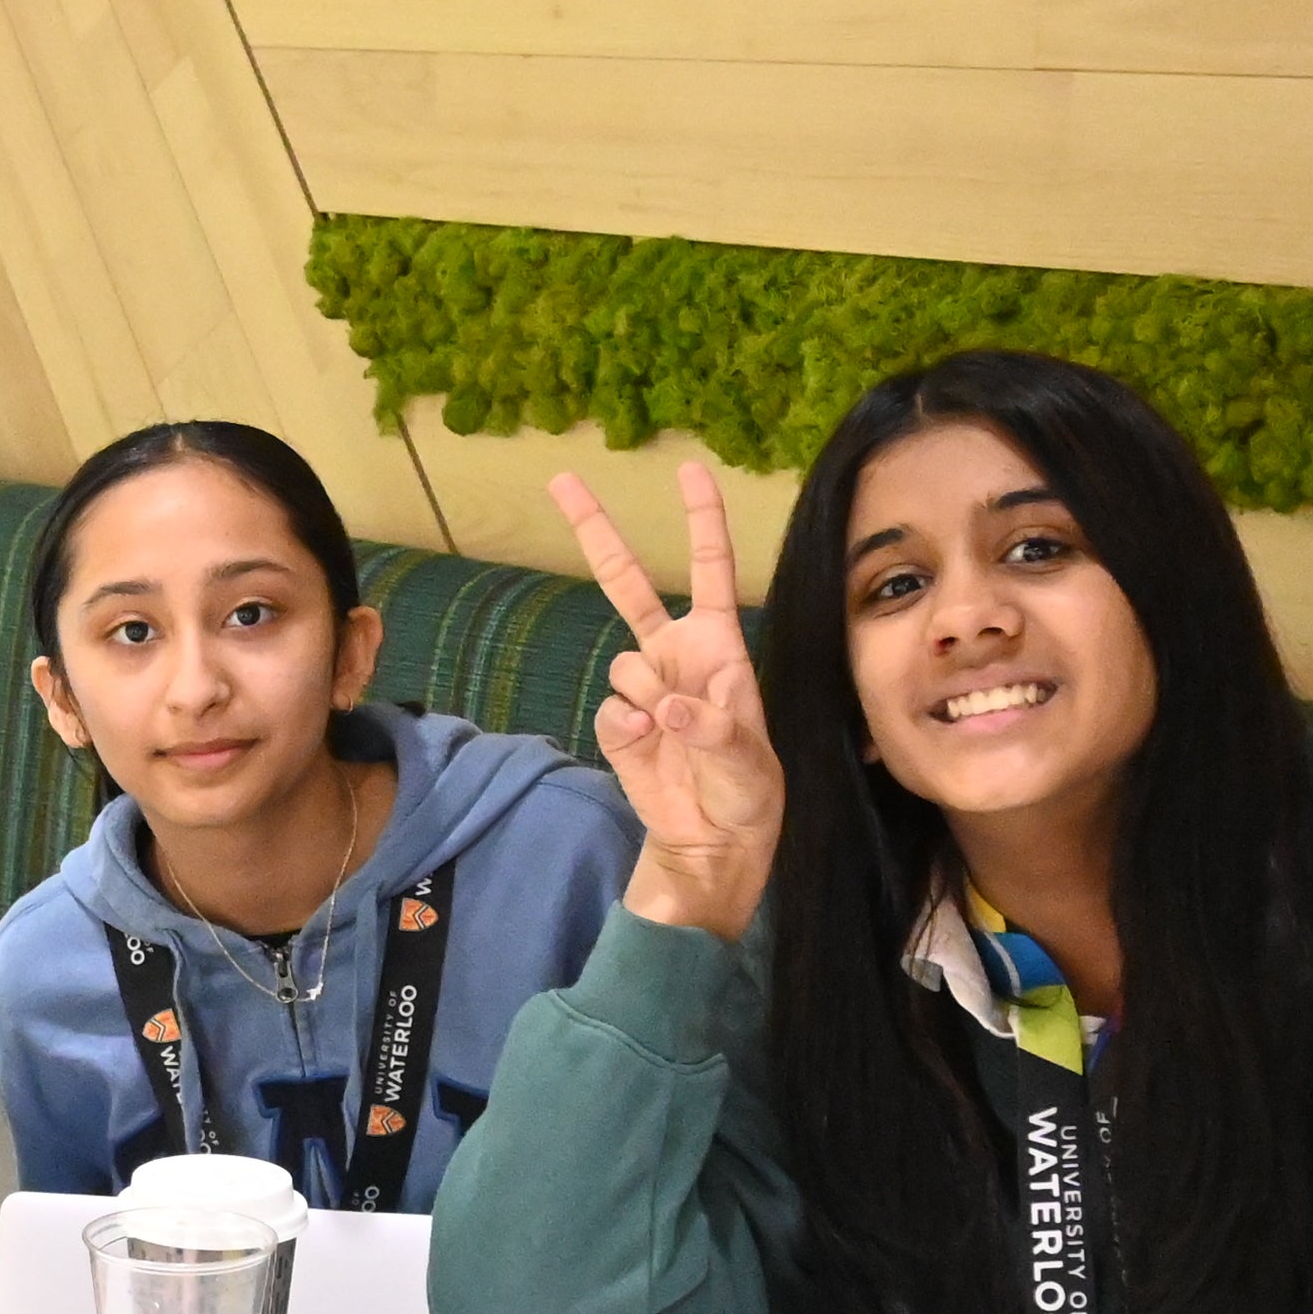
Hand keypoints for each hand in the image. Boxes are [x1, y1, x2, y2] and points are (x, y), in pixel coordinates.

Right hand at [557, 460, 783, 940]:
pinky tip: (650, 751)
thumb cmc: (749, 794)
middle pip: (627, 582)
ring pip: (621, 664)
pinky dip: (627, 731)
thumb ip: (714, 728)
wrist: (713, 843)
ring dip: (645, 697)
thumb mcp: (750, 763)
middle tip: (561, 478)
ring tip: (674, 736)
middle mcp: (676, 656)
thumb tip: (667, 706)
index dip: (702, 519)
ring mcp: (643, 689)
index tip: (689, 470)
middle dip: (595, 530)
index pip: (711, 569)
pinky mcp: (619, 725)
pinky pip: (610, 711)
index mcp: (719, 647)